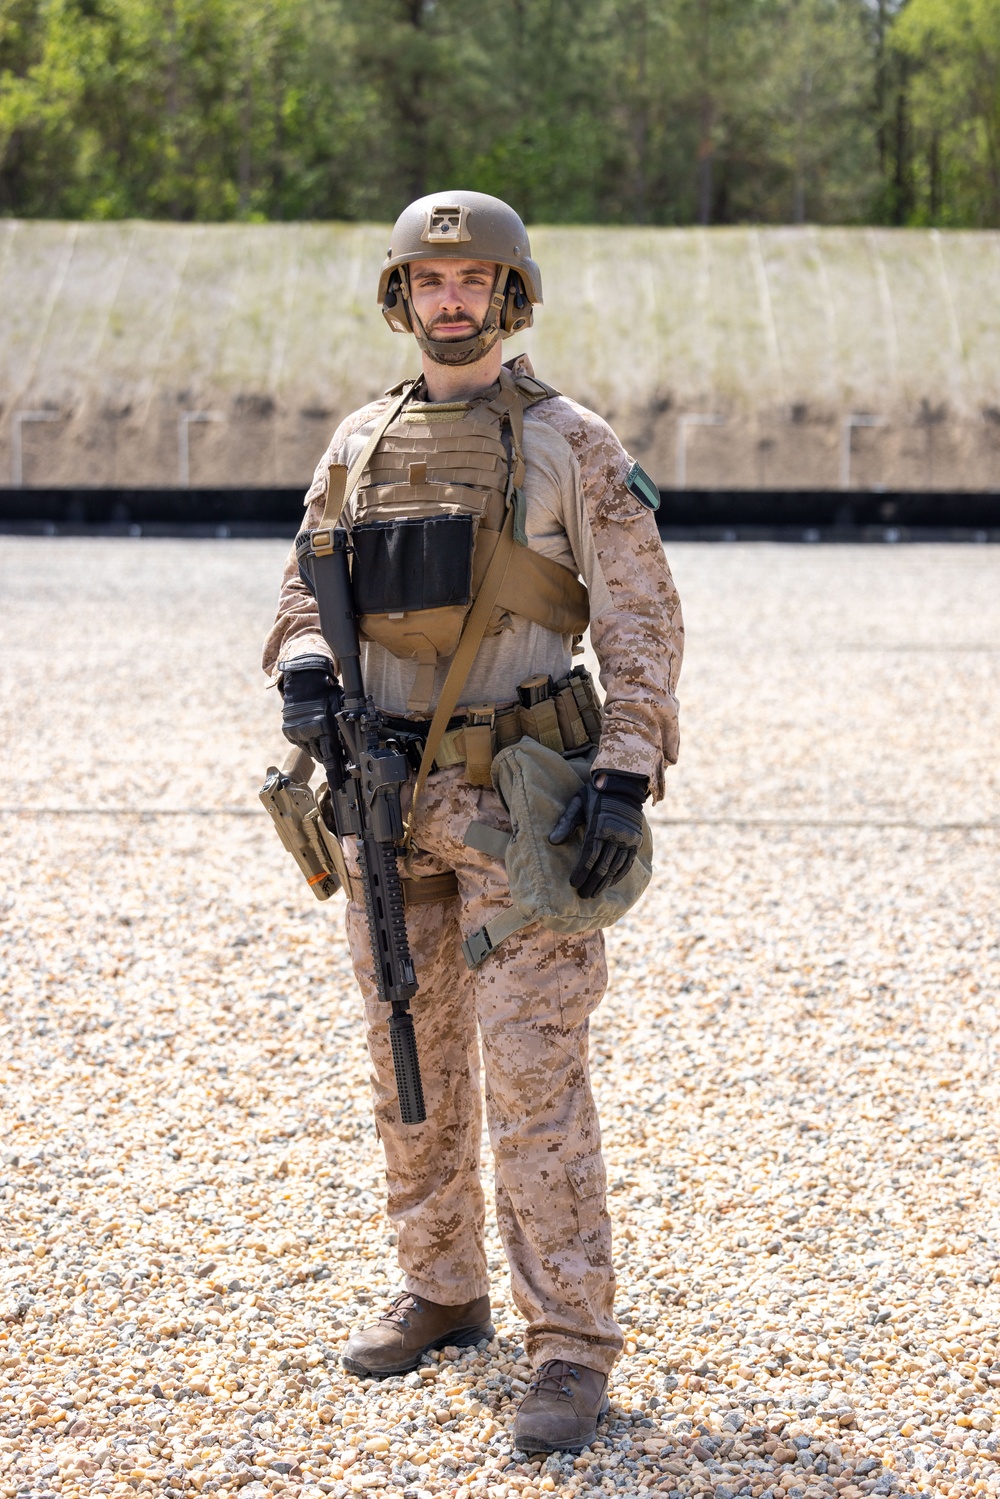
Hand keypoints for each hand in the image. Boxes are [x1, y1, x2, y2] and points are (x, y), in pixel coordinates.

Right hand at [280, 655, 342, 765]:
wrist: (304, 682)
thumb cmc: (327, 693)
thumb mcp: (341, 709)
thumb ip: (346, 729)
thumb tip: (353, 748)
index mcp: (323, 728)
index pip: (330, 757)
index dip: (334, 773)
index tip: (337, 785)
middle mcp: (308, 733)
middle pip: (321, 756)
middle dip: (328, 755)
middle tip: (333, 747)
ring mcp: (296, 733)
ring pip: (311, 752)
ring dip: (318, 748)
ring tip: (322, 733)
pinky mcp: (289, 733)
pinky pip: (301, 745)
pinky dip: (308, 741)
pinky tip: (312, 729)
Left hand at [549, 770, 647, 899]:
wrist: (624, 785)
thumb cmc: (596, 793)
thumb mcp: (578, 802)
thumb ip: (566, 822)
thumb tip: (552, 842)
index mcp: (601, 825)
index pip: (590, 855)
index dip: (581, 872)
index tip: (573, 883)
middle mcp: (617, 834)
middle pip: (603, 865)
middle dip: (591, 882)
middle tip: (582, 895)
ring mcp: (628, 839)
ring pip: (615, 867)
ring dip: (604, 882)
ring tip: (594, 893)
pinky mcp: (636, 841)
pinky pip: (627, 863)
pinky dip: (618, 875)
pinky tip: (610, 883)